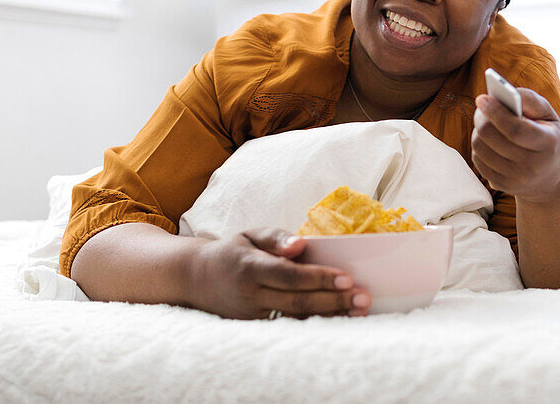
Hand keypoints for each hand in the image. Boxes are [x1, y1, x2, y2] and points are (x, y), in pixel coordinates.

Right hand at [183, 227, 371, 319]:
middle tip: (363, 297)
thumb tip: (301, 244)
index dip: (318, 278)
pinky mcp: (256, 326)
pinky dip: (316, 322)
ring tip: (359, 310)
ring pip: (296, 318)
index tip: (347, 277)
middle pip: (297, 301)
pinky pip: (290, 324)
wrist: (196, 278)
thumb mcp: (250, 234)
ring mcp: (253, 314)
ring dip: (330, 315)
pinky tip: (340, 318)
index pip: (289, 275)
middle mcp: (251, 294)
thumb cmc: (232, 252)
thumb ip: (276, 237)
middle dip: (333, 301)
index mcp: (250, 267)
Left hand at [471, 88, 559, 203]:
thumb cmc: (549, 138)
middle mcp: (533, 166)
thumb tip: (507, 93)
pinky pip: (478, 160)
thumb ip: (530, 100)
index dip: (495, 112)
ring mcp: (517, 179)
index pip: (515, 129)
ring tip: (485, 122)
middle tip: (481, 106)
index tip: (482, 98)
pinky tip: (488, 140)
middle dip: (482, 117)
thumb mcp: (549, 116)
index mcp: (548, 144)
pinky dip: (479, 146)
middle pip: (491, 137)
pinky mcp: (503, 186)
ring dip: (478, 130)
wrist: (552, 180)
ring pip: (480, 148)